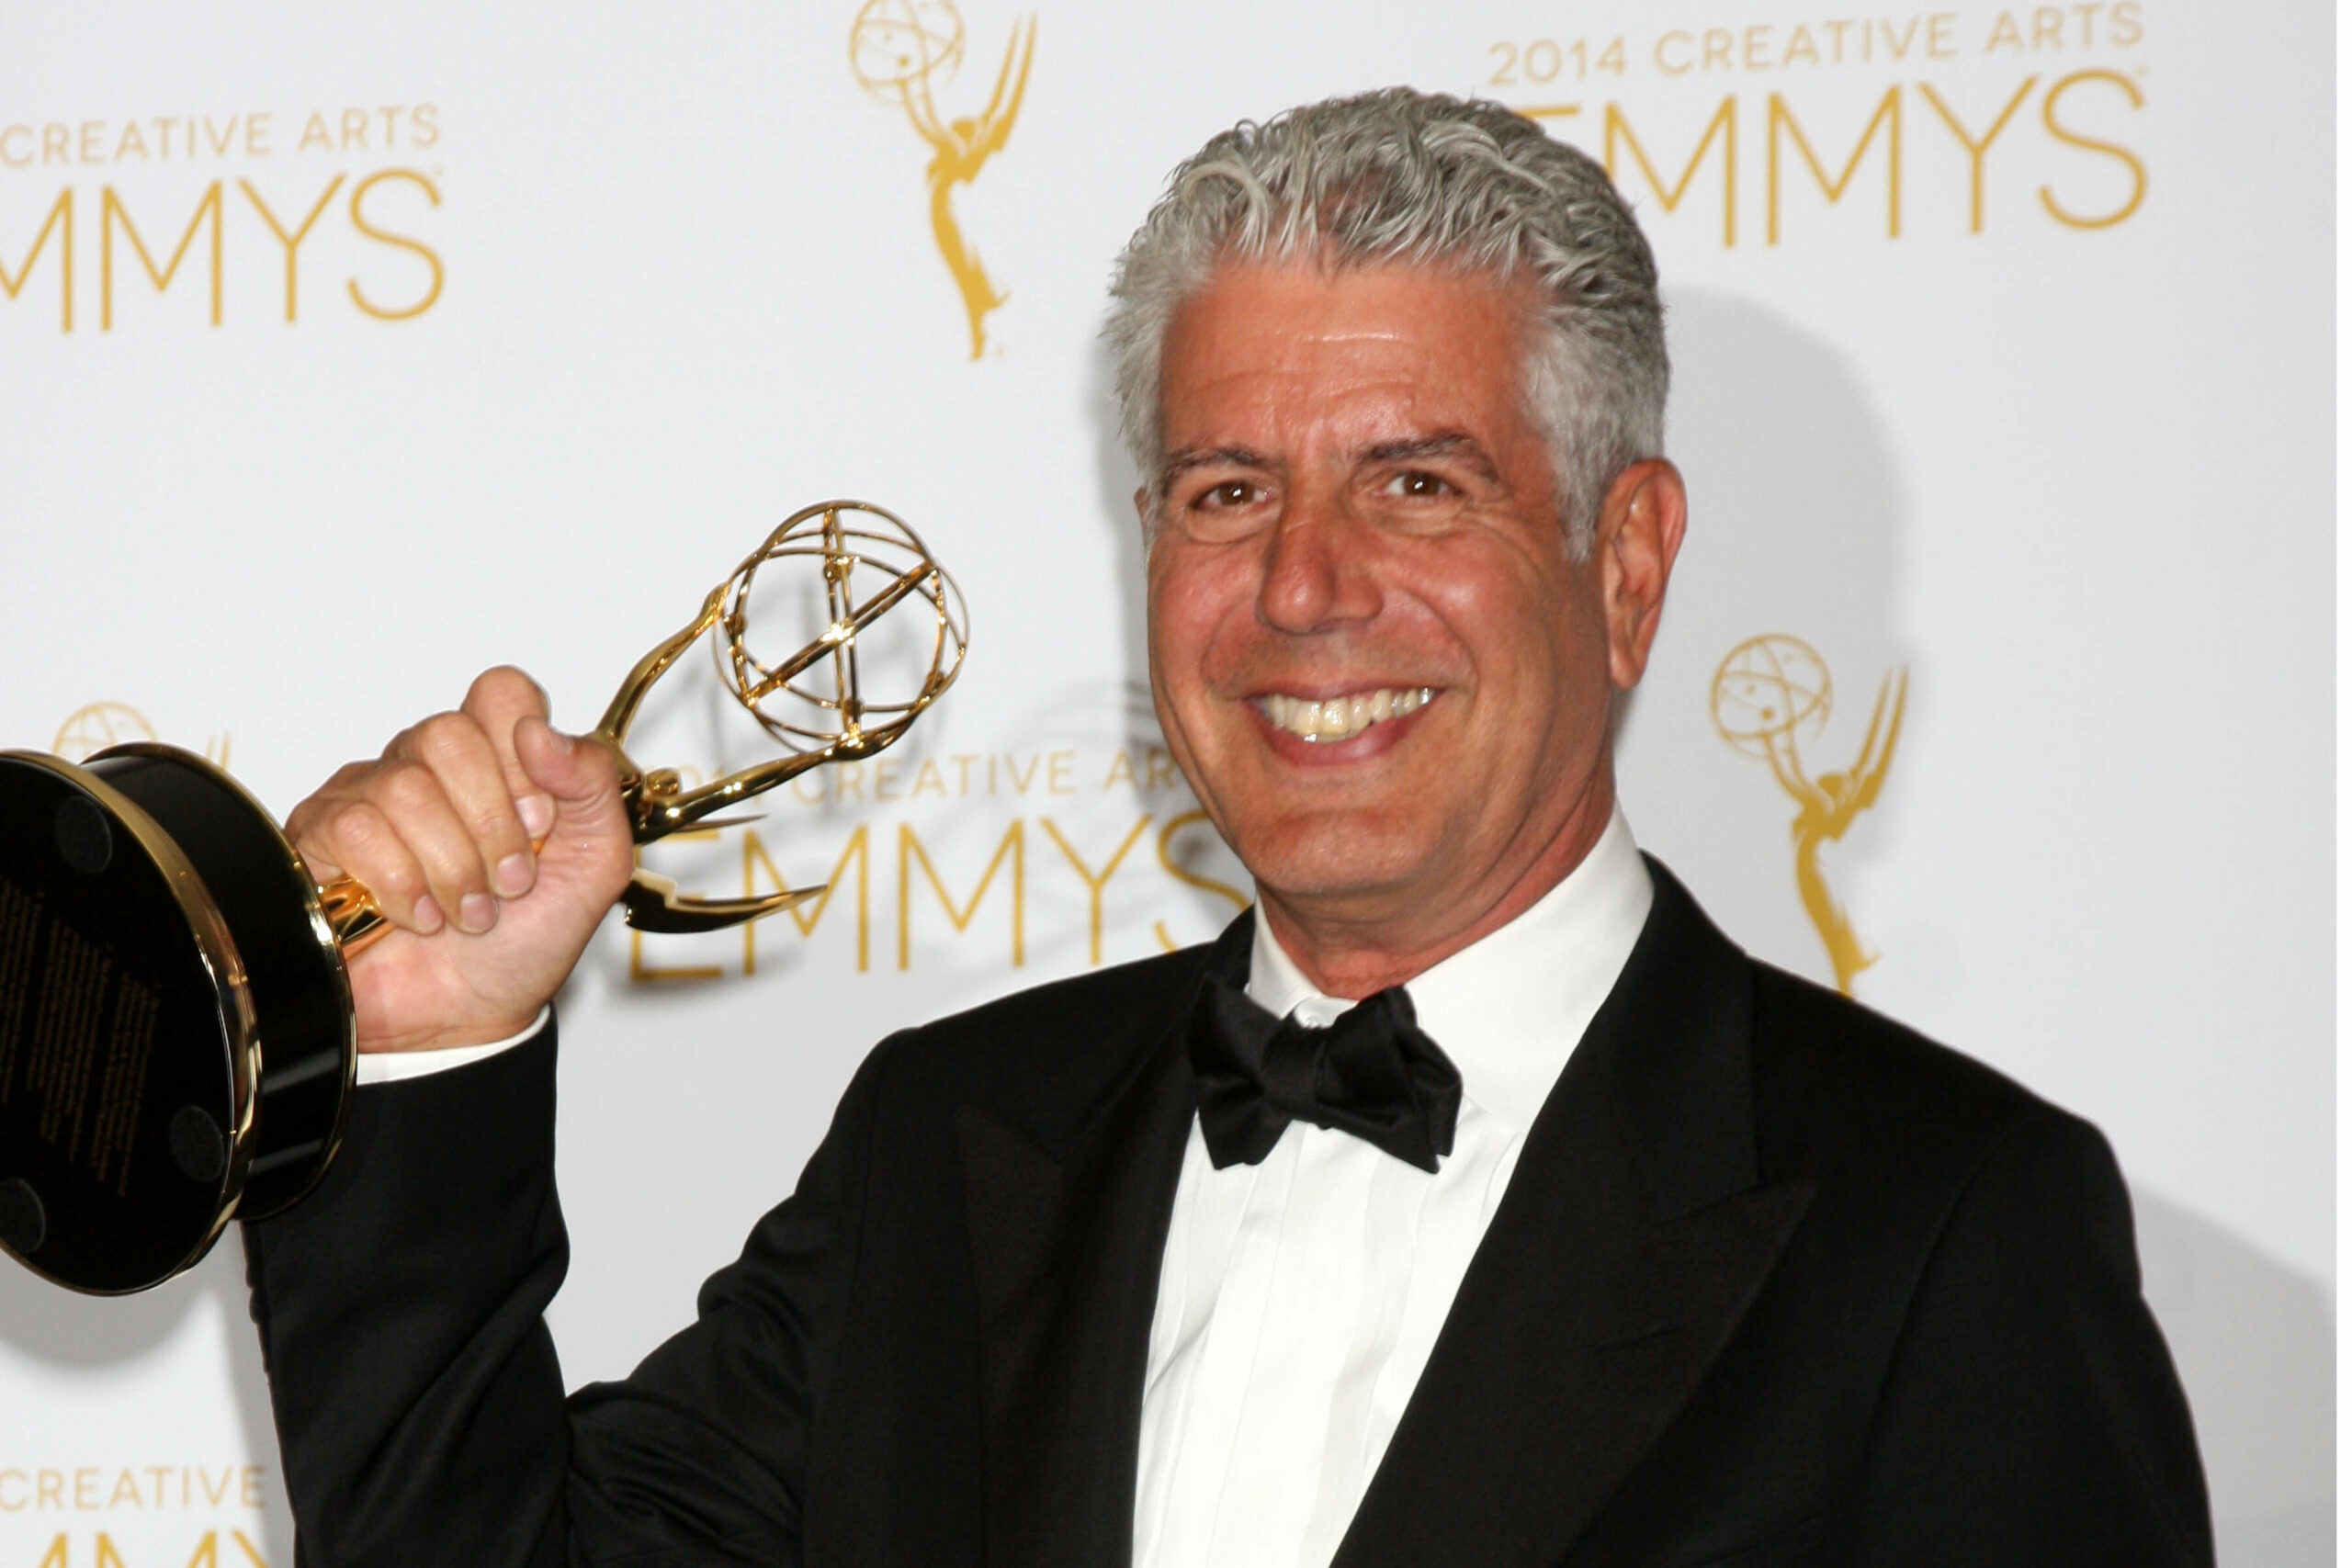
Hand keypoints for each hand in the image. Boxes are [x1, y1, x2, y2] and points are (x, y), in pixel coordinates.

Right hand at [285, 667, 636, 1052]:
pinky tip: (417, 916)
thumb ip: (591, 783)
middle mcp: (429, 764)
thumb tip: (540, 731)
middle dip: (490, 824)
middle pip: (449, 734)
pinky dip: (400, 885)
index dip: (524, 754)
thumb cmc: (528, 937)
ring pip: (404, 788)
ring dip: (451, 868)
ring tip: (467, 913)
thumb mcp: (598, 862)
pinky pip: (354, 828)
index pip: (501, 693)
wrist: (472, 1015)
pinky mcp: (321, 835)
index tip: (540, 819)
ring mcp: (369, 794)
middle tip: (508, 880)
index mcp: (498, 758)